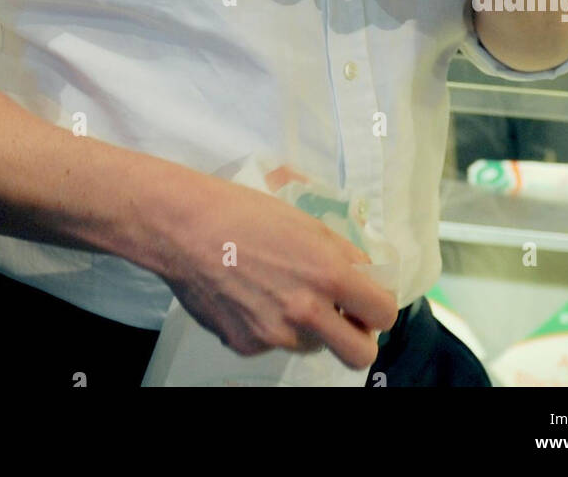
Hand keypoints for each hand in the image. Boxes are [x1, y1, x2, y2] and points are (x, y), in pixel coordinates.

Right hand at [155, 173, 397, 368]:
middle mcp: (306, 311)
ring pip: (312, 345)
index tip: (369, 300)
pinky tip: (251, 296)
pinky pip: (274, 344)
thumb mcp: (304, 220)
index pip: (383, 312)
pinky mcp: (247, 345)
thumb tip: (364, 274)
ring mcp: (276, 335)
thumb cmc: (242, 212)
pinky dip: (271, 326)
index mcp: (327, 273)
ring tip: (280, 290)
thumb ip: (340, 252)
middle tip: (345, 318)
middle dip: (359, 338)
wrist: (184, 228)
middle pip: (360, 354)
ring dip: (309, 326)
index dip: (379, 306)